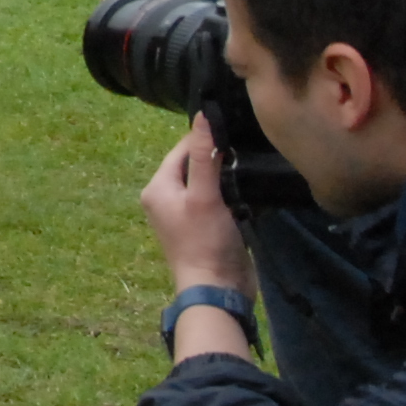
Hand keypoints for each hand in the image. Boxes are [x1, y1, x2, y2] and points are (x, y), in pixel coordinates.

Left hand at [140, 117, 253, 292]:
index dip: (203, 139)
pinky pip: (215, 199)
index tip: (231, 129)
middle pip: (193, 164)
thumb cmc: (205, 242)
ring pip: (206, 182)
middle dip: (215, 157)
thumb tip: (203, 115)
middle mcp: (166, 199)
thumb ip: (204, 156)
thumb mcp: (204, 196)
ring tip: (248, 165)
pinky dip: (229, 193)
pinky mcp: (204, 226)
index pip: (180, 150)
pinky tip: (247, 188)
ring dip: (225, 175)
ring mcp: (185, 214)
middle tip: (244, 149)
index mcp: (157, 188)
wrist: (217, 290)